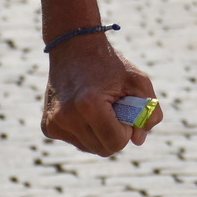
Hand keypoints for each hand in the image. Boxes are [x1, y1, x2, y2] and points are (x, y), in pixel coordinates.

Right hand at [41, 39, 162, 155]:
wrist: (74, 46)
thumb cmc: (110, 65)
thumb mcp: (138, 81)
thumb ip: (149, 112)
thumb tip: (138, 140)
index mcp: (88, 105)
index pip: (116, 142)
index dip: (128, 129)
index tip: (125, 109)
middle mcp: (66, 117)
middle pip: (104, 149)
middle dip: (115, 133)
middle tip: (114, 107)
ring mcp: (54, 123)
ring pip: (91, 148)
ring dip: (101, 133)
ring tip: (99, 106)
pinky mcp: (47, 126)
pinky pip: (77, 142)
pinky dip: (86, 131)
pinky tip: (85, 110)